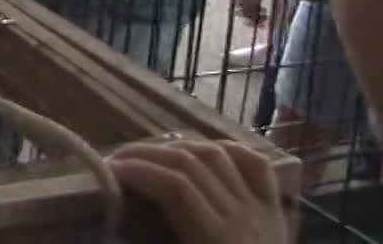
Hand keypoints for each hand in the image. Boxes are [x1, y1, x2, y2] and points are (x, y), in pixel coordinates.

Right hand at [108, 140, 289, 243]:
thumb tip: (111, 233)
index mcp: (215, 240)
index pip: (174, 187)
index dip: (138, 172)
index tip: (107, 171)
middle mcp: (240, 216)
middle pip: (191, 164)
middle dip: (147, 154)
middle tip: (116, 159)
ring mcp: (260, 210)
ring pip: (219, 156)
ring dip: (179, 147)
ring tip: (151, 155)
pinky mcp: (275, 212)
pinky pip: (256, 166)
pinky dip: (229, 150)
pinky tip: (206, 151)